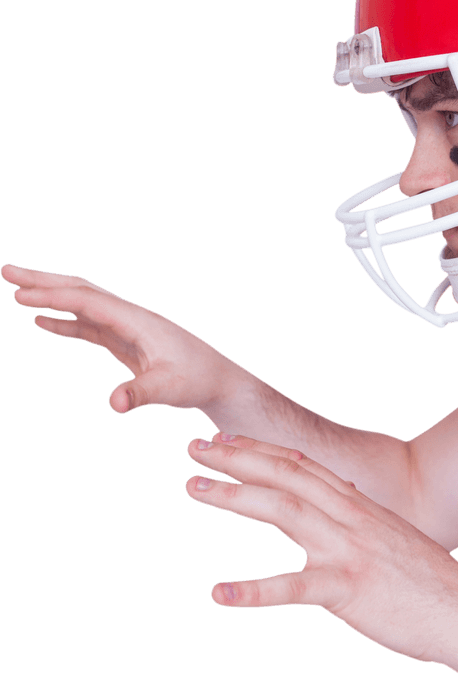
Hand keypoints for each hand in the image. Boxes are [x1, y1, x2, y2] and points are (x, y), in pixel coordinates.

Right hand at [2, 263, 242, 414]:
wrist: (219, 382)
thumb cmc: (199, 381)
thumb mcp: (169, 389)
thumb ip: (141, 393)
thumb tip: (115, 403)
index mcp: (137, 319)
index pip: (87, 300)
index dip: (53, 296)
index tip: (19, 294)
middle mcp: (130, 317)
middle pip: (81, 290)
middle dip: (43, 280)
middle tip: (6, 270)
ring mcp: (128, 328)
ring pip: (83, 305)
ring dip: (50, 296)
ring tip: (17, 290)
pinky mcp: (127, 343)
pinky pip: (90, 327)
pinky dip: (65, 322)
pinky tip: (43, 322)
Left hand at [186, 433, 457, 663]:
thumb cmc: (428, 582)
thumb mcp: (388, 536)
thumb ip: (356, 519)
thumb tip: (337, 499)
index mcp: (356, 505)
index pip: (299, 466)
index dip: (259, 450)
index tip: (226, 439)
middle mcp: (348, 517)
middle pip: (284, 476)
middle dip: (236, 458)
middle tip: (193, 448)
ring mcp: (347, 549)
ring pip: (283, 512)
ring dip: (234, 497)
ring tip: (192, 489)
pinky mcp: (348, 588)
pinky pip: (294, 588)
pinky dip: (255, 590)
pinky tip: (220, 594)